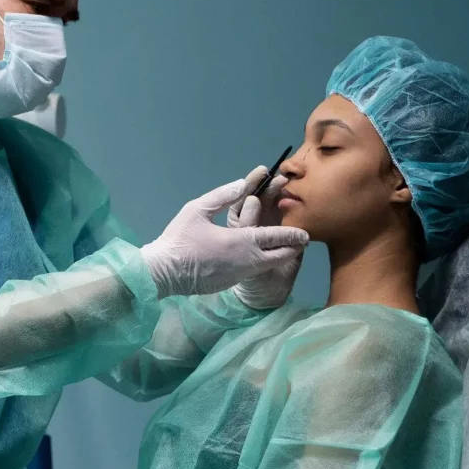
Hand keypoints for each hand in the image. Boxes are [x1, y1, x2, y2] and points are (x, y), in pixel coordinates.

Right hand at [141, 180, 307, 297]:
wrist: (162, 273)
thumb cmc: (179, 238)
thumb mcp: (198, 209)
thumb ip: (223, 195)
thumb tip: (243, 184)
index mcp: (240, 241)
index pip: (275, 237)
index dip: (292, 235)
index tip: (305, 233)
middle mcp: (245, 261)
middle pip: (279, 257)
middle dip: (292, 249)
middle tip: (301, 243)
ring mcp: (238, 276)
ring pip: (266, 266)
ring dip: (277, 257)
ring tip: (283, 248)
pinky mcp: (230, 284)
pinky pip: (251, 272)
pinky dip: (259, 264)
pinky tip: (256, 258)